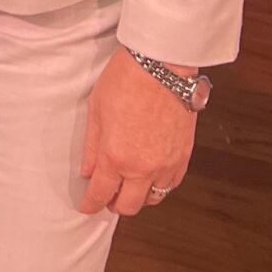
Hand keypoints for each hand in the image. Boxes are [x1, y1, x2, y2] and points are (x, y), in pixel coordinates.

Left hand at [77, 48, 195, 217]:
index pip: (100, 194)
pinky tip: (151, 175)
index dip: (90, 204)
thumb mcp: (96, 109)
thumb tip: (88, 171)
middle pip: (128, 206)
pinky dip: (159, 186)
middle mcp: (142, 167)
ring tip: (129, 185)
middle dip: (114, 205)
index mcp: (115, 156)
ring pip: (152, 199)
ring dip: (138, 197)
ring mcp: (165, 164)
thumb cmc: (127, 79)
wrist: (162, 64)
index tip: (87, 206)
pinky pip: (171, 185)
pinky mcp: (183, 157)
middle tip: (107, 196)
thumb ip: (91, 146)